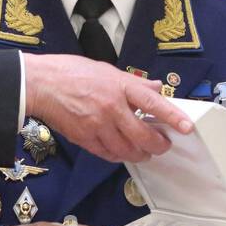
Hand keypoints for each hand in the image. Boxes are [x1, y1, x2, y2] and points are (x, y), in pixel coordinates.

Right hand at [21, 53, 193, 162]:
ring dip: (140, 154)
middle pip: (142, 135)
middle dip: (158, 145)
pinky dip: (119, 156)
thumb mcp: (107, 70)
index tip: (186, 127)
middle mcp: (111, 107)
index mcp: (119, 86)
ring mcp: (97, 125)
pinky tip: (122, 152)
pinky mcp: (84, 139)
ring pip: (127, 150)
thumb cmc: (70, 72)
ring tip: (145, 152)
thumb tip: (155, 87)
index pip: (152, 103)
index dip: (172, 116)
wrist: (40, 84)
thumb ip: (133, 82)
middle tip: (163, 145)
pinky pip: (108, 155)